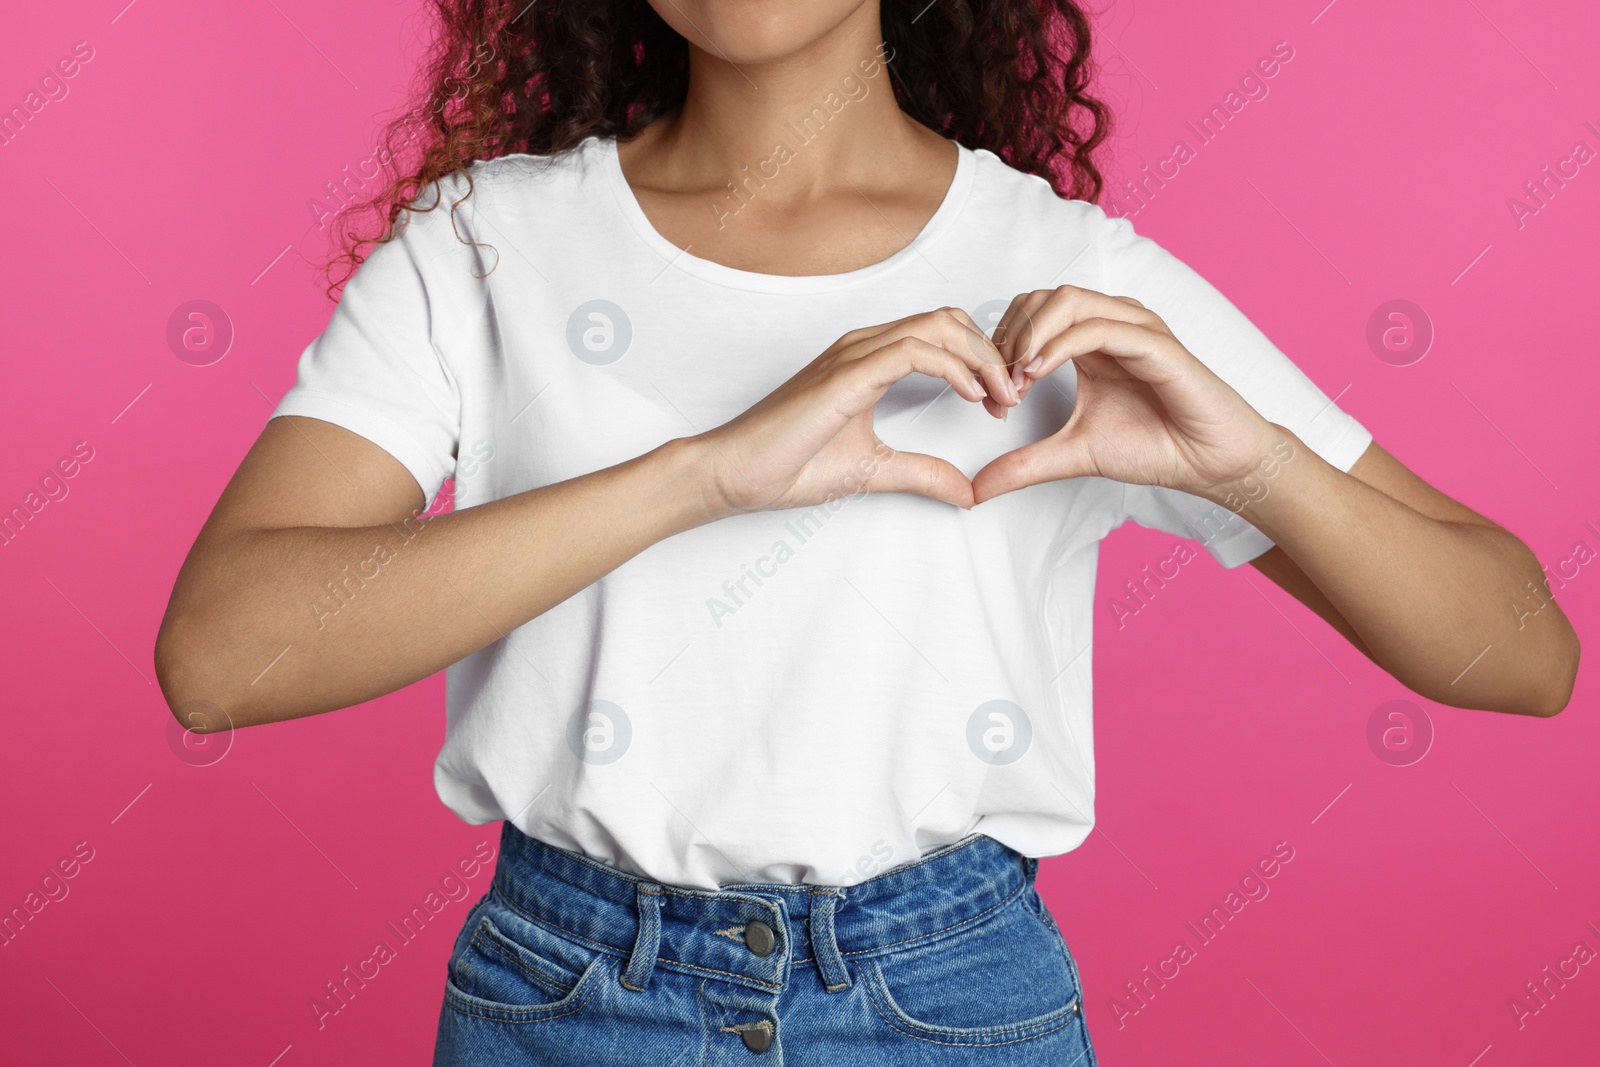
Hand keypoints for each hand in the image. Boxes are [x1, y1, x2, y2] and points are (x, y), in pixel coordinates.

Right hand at [700, 308, 1021, 513]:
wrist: (736, 473)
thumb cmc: (787, 464)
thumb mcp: (873, 470)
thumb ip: (922, 473)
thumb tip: (967, 492)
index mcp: (868, 360)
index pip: (942, 334)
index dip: (982, 361)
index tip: (1001, 403)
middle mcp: (864, 346)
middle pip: (949, 320)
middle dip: (991, 355)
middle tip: (1010, 397)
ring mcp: (854, 354)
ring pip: (938, 326)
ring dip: (981, 358)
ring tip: (999, 396)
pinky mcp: (847, 374)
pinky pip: (914, 350)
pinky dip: (953, 368)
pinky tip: (971, 396)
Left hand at [972, 285, 1279, 504]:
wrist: (1210, 463)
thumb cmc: (1154, 446)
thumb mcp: (1071, 455)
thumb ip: (1023, 464)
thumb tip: (976, 488)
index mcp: (1089, 340)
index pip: (1029, 314)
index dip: (999, 349)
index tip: (989, 398)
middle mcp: (1110, 323)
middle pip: (1041, 298)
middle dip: (1008, 338)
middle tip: (998, 386)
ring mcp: (1134, 327)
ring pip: (1066, 301)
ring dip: (1029, 336)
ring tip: (1014, 379)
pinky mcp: (1155, 343)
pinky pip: (1099, 327)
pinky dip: (1060, 344)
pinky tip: (1037, 373)